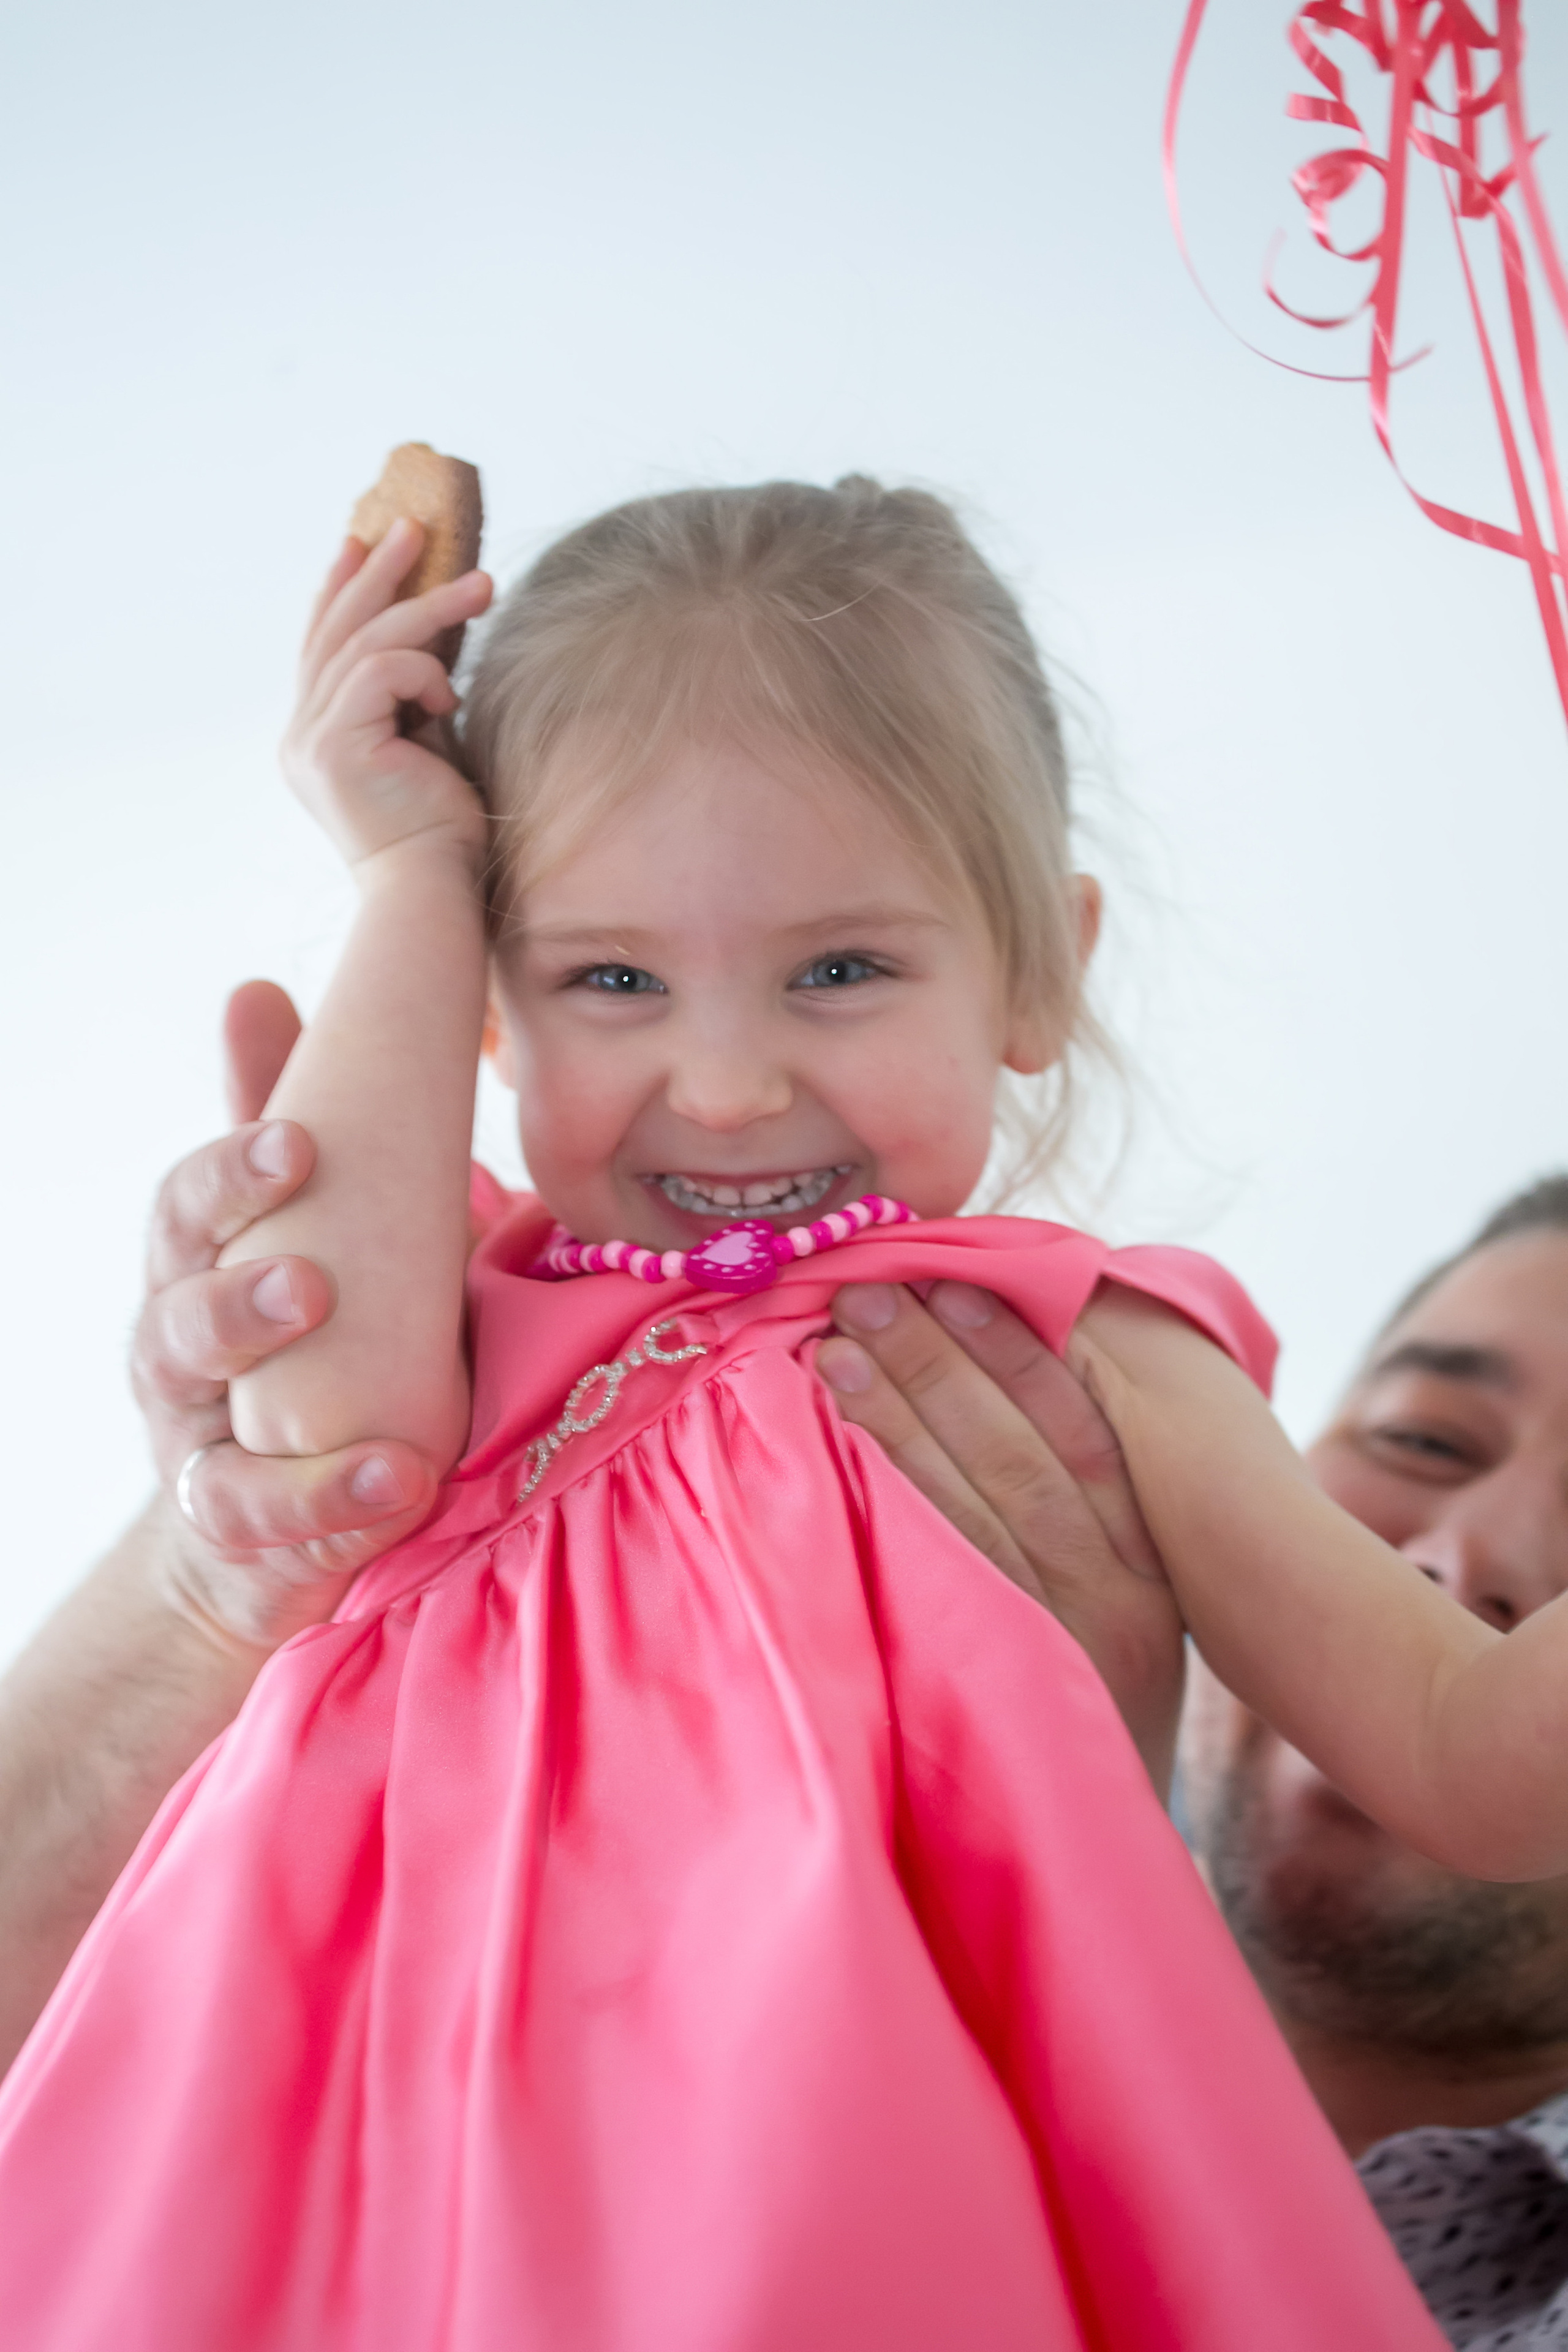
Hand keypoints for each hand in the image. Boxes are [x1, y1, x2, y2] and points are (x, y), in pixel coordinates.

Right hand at [132, 981, 441, 1649]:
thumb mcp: (295, 1232)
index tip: (296, 1141)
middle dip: (236, 1289)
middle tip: (304, 1277)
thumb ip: (277, 1127)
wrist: (256, 1522)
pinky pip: (264, 1517)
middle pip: (179, 1307)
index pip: (194, 1207)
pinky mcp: (239, 1527)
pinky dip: (328, 1500)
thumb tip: (254, 987)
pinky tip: (398, 1479)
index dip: (234, 1173)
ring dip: (273, 1403)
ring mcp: (197, 1443)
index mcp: (200, 1267)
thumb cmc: (294, 1347)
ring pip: (202, 1417)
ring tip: (349, 1387)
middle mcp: (181, 1350)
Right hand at [281, 525, 493, 871]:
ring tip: (483, 586)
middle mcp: (301, 738)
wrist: (434, 893)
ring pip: (364, 642)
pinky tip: (452, 701)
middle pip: (333, 632)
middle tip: (415, 527)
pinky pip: (379, 671)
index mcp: (316, 740)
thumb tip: (433, 638)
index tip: (364, 542)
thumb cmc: (444, 834)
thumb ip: (412, 696)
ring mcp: (311, 742)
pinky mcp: (334, 748)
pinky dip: (424, 672)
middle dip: (376, 573)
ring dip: (429, 607)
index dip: (341, 590)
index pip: (321, 646)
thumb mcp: (424, 745)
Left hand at [817, 1281, 1184, 1793]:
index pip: (1085, 1431)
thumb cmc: (1099, 1709)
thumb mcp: (1122, 1614)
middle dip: (941, 1366)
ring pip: (978, 1508)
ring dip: (903, 1421)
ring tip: (837, 1350)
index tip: (956, 1282)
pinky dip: (895, 1510)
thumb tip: (1008, 1387)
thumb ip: (1085, 1518)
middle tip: (867, 1291)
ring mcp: (1066, 1646)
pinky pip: (948, 1581)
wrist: (1105, 1852)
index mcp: (1152, 1562)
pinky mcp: (1012, 1689)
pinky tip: (839, 1457)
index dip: (1019, 1351)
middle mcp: (1122, 1598)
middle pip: (1021, 1455)